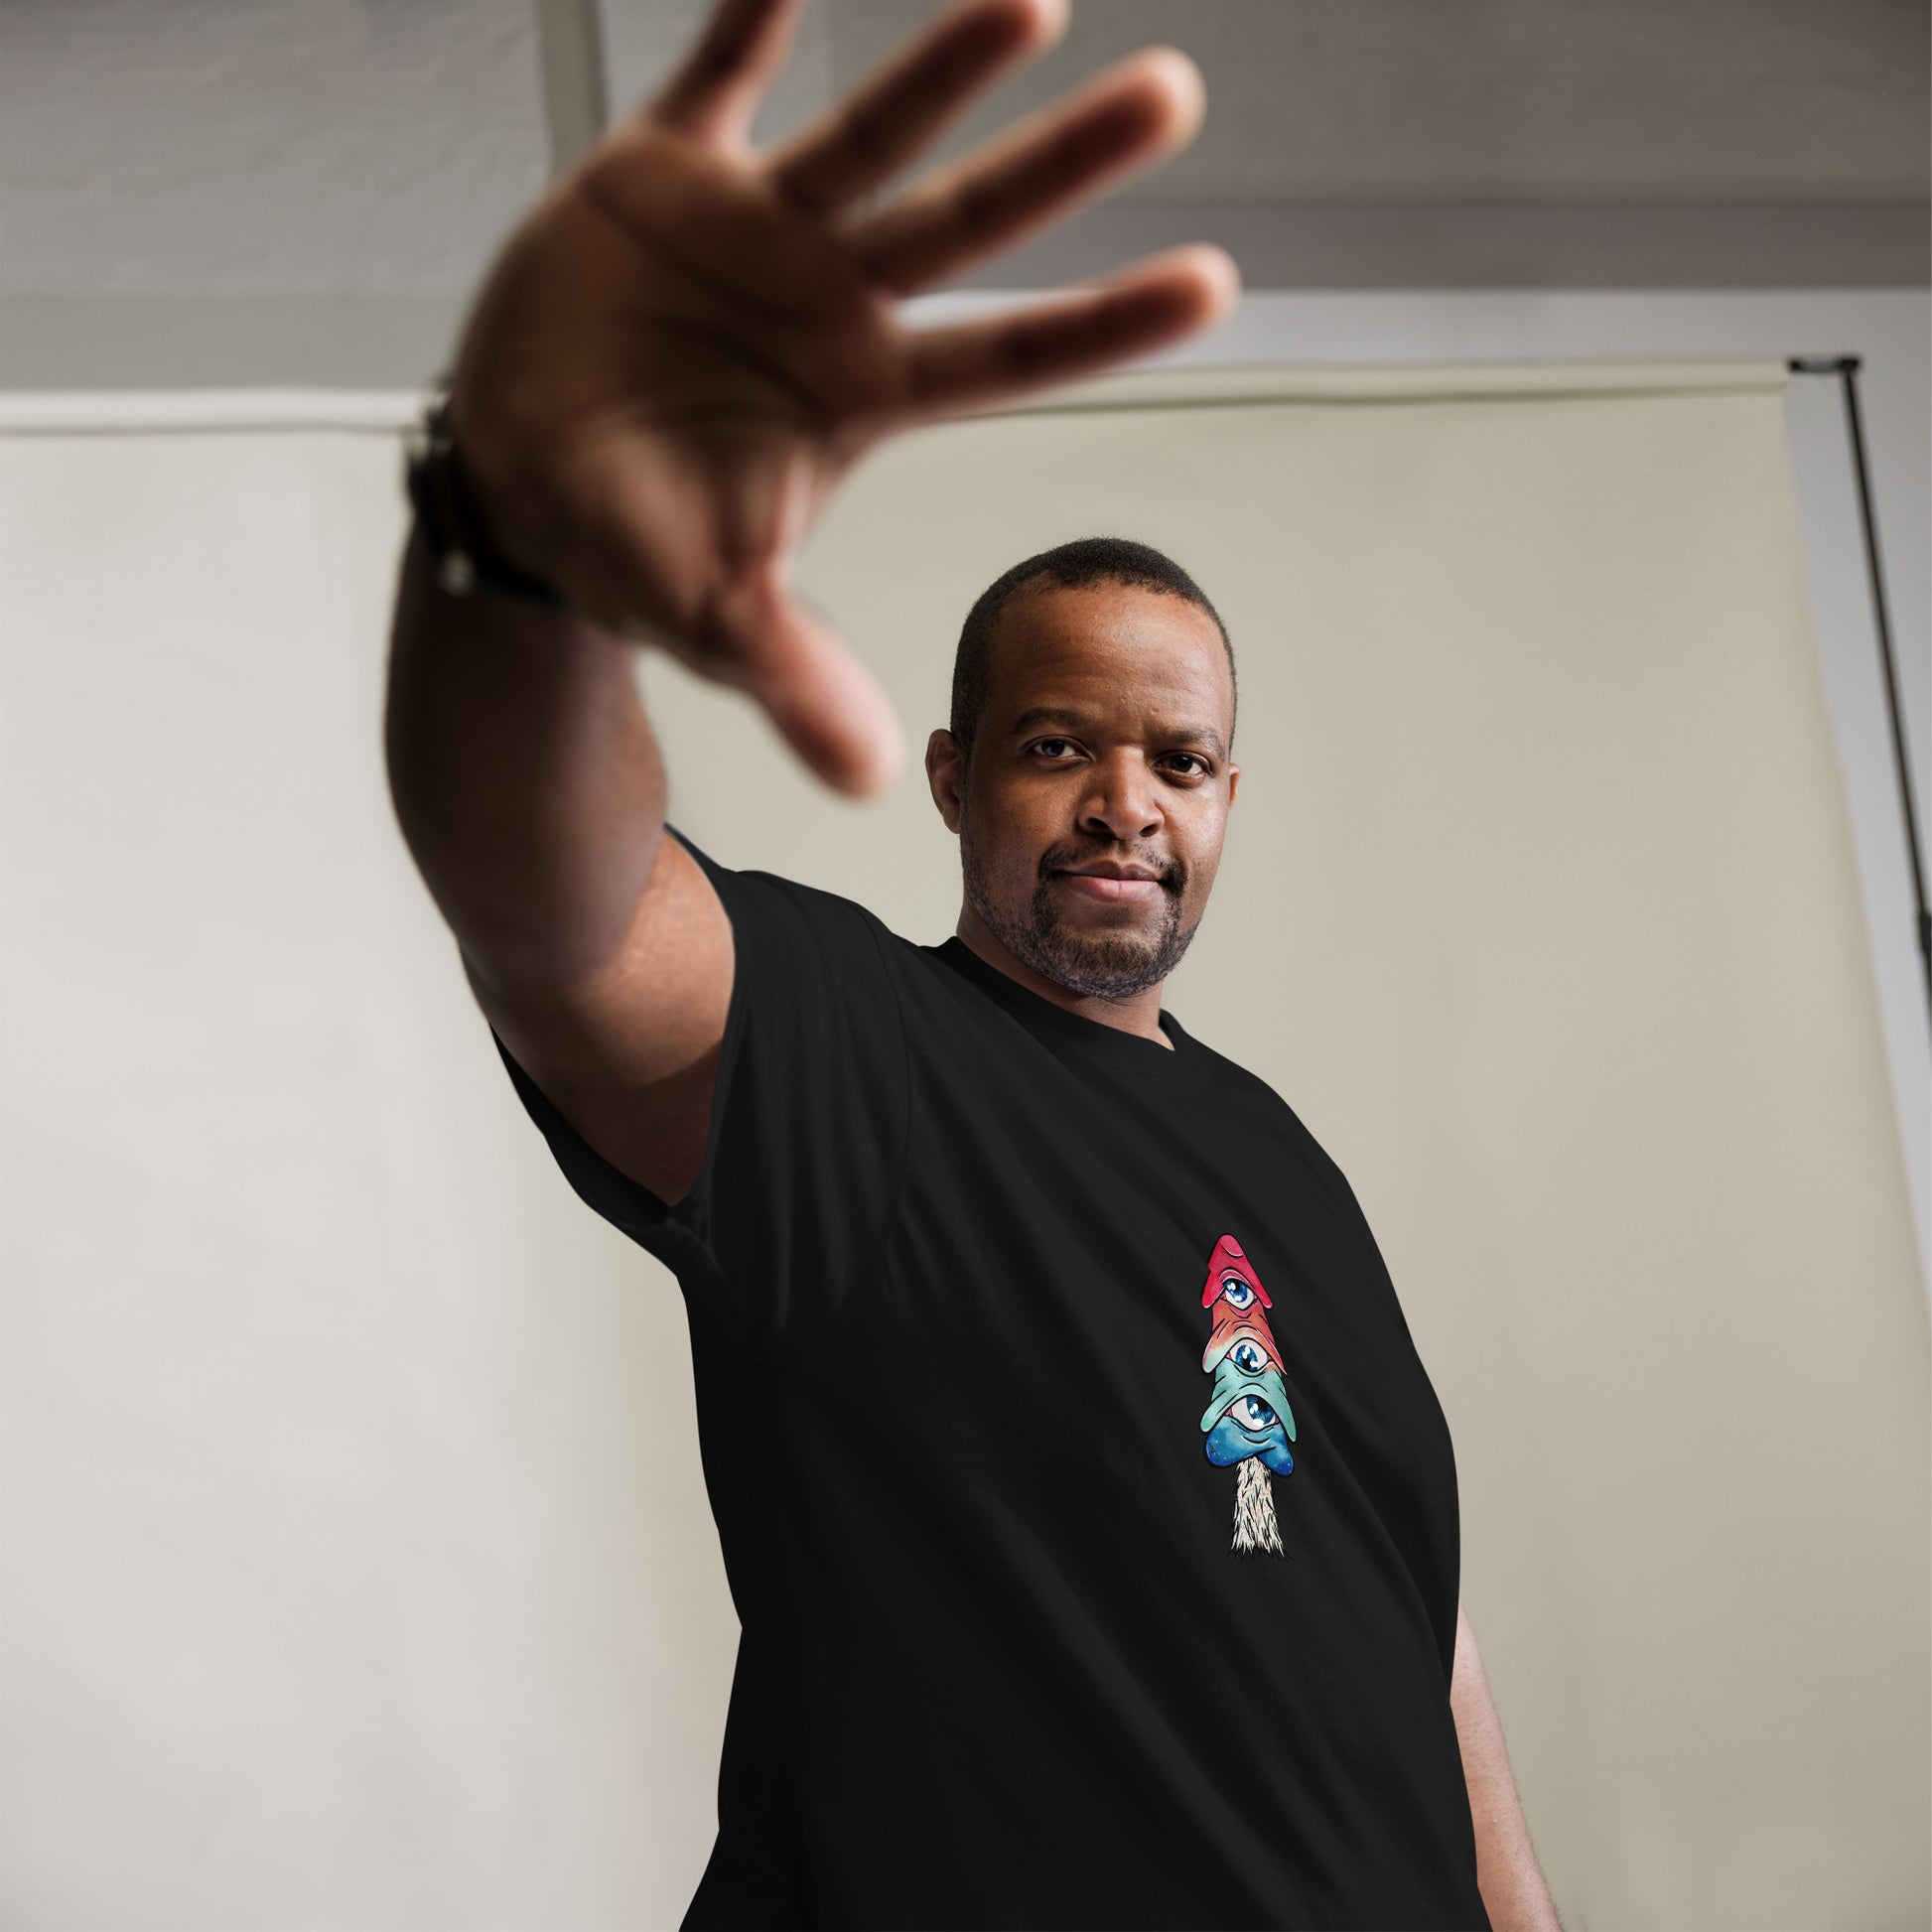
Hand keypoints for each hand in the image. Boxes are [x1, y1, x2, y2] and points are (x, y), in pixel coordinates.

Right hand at [446, 0, 1237, 795]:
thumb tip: (870, 780)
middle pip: (967, 225)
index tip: (1215, 286)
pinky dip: (751, 15)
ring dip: (944, 68)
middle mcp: (829, 302)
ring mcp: (753, 232)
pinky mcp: (659, 175)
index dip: (1104, 325)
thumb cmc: (632, 546)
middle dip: (1063, 165)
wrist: (519, 481)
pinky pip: (714, 74)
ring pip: (869, 134)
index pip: (1007, 359)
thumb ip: (795, 678)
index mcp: (860, 397)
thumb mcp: (713, 619)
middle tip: (1175, 98)